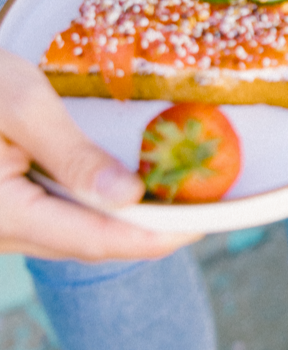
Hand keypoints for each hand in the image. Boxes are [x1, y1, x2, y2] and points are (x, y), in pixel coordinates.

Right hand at [0, 48, 199, 259]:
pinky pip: (62, 219)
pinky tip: (135, 190)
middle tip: (206, 206)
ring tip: (181, 198)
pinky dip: (101, 209)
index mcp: (3, 216)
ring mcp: (4, 225)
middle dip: (149, 231)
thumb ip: (73, 156)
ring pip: (76, 235)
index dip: (152, 235)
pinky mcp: (8, 210)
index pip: (92, 240)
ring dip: (128, 222)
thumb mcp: (23, 105)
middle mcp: (1, 233)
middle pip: (88, 243)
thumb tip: (128, 198)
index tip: (202, 221)